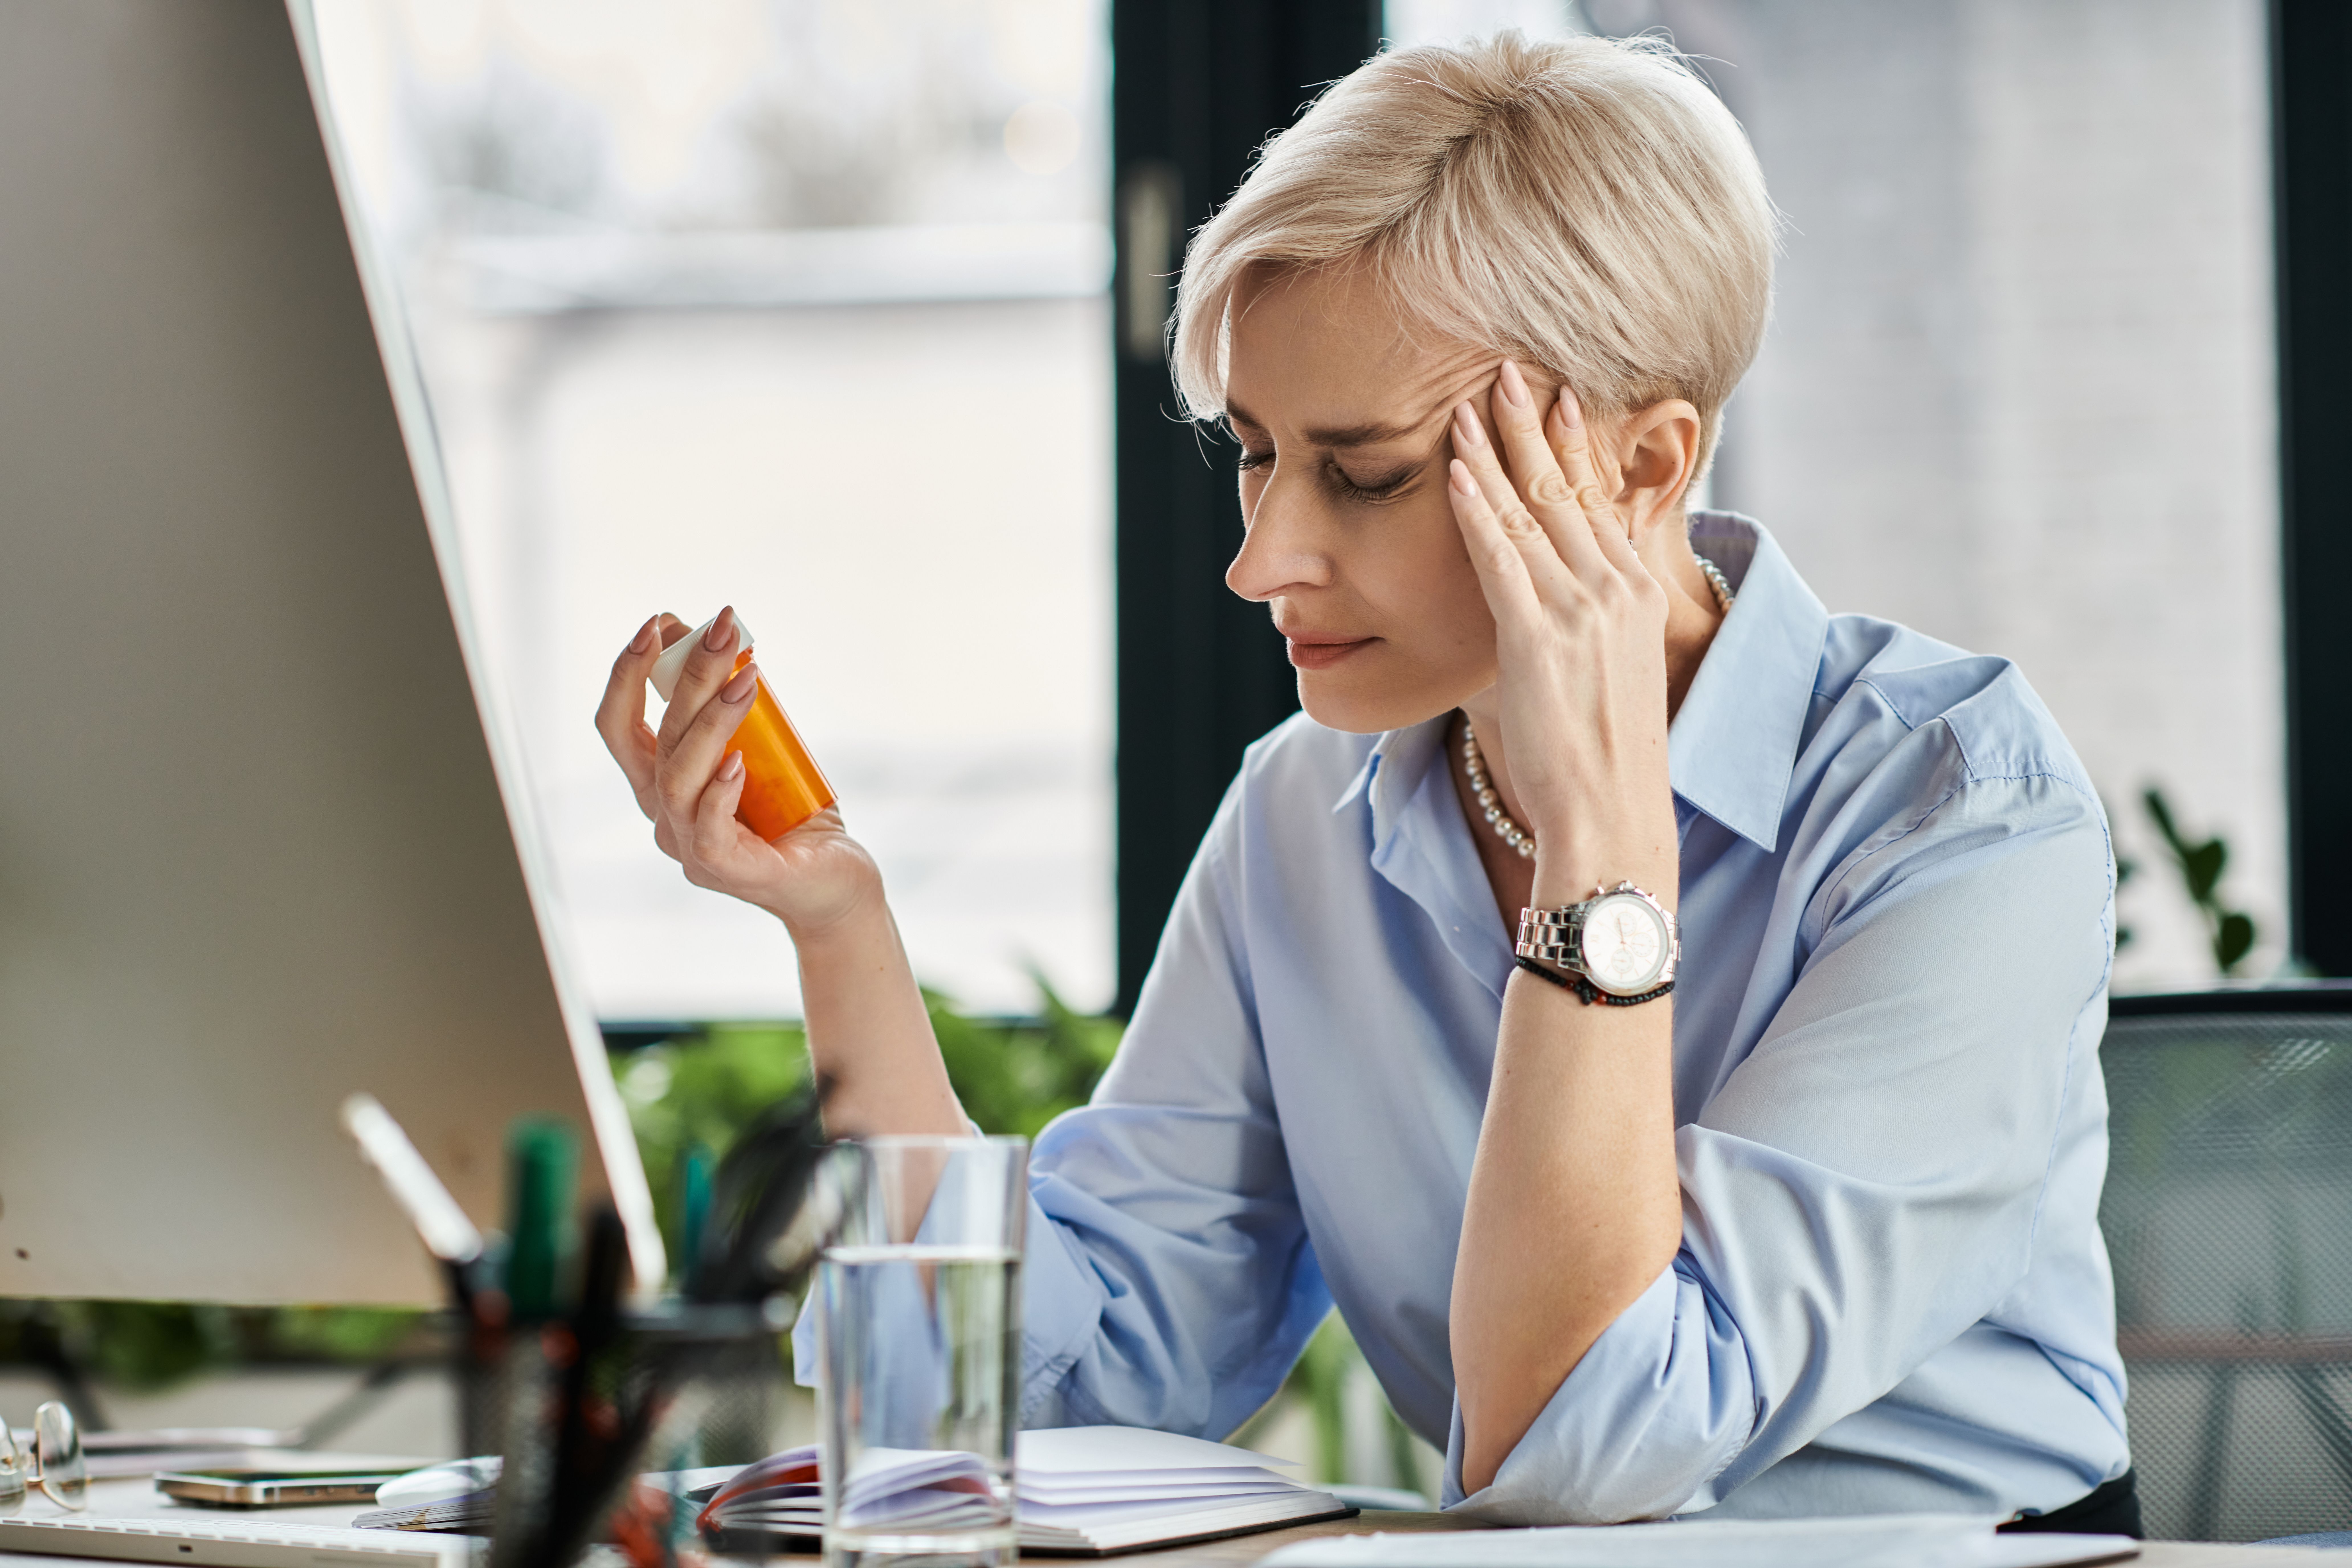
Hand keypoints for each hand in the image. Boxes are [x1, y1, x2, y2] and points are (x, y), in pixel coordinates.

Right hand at [595, 607, 879, 936]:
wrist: (835, 887)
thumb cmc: (797, 816)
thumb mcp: (763, 751)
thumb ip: (735, 711)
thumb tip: (724, 644)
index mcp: (662, 785)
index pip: (621, 725)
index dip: (626, 674)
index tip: (656, 623)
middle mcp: (665, 816)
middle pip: (654, 739)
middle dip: (684, 676)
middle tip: (722, 629)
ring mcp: (689, 848)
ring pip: (678, 777)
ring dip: (710, 720)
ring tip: (746, 677)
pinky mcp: (726, 871)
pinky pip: (707, 830)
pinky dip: (718, 792)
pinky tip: (736, 762)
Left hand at [1445, 362, 1676, 898]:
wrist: (1615, 811)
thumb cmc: (1606, 754)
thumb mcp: (1614, 669)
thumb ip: (1596, 620)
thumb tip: (1575, 598)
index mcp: (1634, 594)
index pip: (1600, 500)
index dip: (1576, 444)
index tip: (1558, 396)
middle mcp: (1614, 588)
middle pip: (1569, 487)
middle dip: (1537, 424)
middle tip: (1511, 367)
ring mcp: (1580, 609)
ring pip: (1532, 508)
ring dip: (1498, 449)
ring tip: (1473, 396)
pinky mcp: (1539, 635)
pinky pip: (1502, 555)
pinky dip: (1478, 507)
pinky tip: (1457, 468)